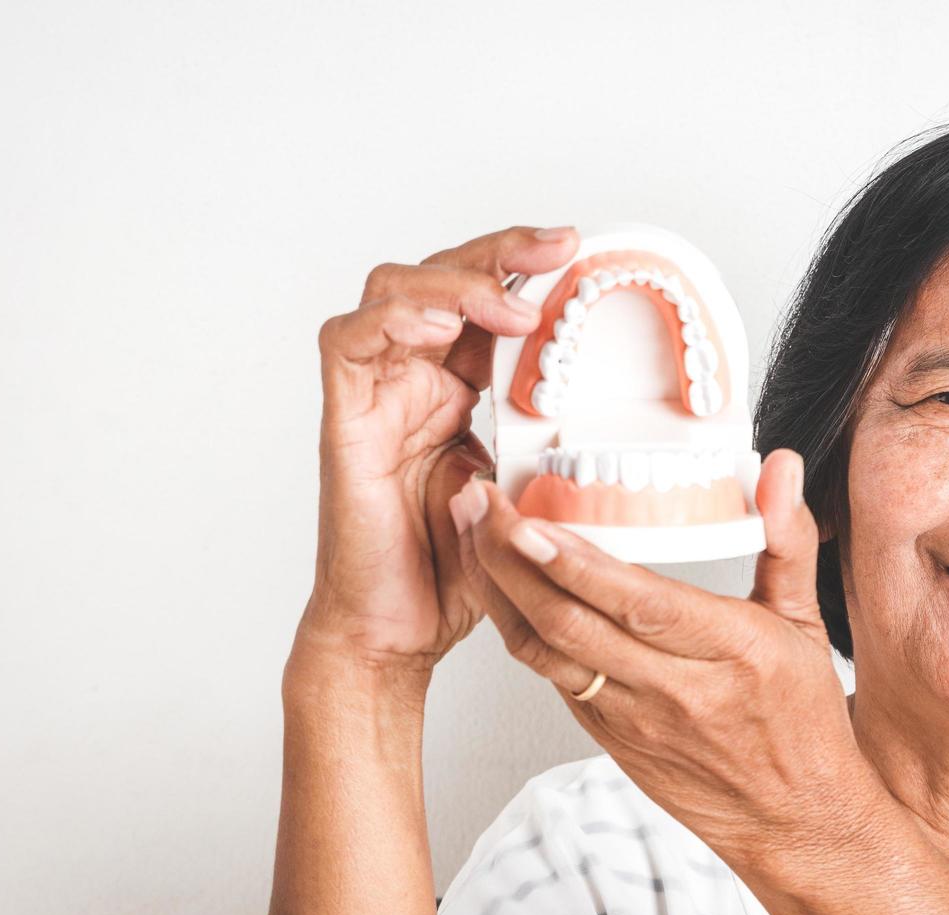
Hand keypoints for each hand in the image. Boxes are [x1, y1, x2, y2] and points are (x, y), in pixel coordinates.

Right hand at [295, 225, 580, 673]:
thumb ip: (543, 441)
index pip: (483, 301)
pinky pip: (347, 344)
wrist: (397, 633)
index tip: (576, 251)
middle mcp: (413, 382)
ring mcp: (376, 397)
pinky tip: (439, 325)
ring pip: (391, 291)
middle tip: (557, 247)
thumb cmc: (455, 572)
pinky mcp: (344, 422)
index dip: (521, 266)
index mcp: (457, 391)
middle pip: (439, 276)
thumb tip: (604, 402)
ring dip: (453, 282)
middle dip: (498, 252)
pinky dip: (391, 320)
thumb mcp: (525, 492)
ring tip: (512, 304)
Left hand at [449, 450, 871, 860]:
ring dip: (497, 589)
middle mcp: (674, 689)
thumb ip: (788, 538)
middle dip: (510, 559)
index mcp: (731, 651)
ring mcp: (632, 718)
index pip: (641, 605)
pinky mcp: (606, 735)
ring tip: (470, 531)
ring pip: (544, 651)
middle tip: (478, 501)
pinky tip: (499, 584)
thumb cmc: (800, 721)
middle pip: (571, 623)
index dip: (577, 566)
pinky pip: (549, 675)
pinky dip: (516, 625)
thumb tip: (780, 466)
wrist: (790, 820)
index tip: (530, 523)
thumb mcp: (807, 622)